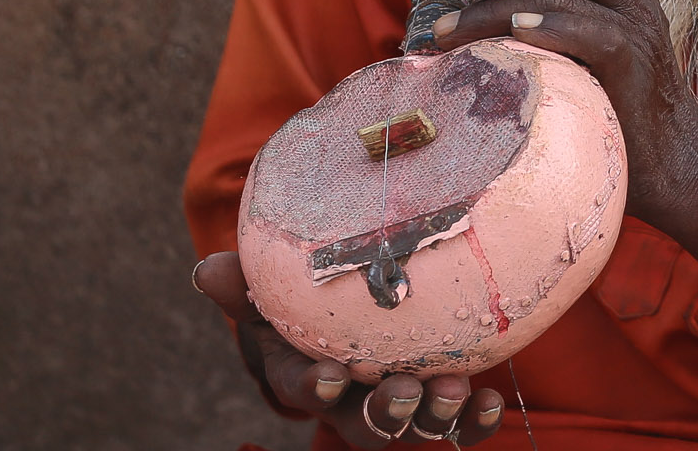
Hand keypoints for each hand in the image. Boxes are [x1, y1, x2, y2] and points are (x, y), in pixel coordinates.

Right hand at [192, 252, 505, 445]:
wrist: (341, 304)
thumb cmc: (297, 298)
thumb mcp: (266, 290)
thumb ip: (241, 283)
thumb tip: (205, 271)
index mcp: (304, 372)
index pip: (302, 388)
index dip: (315, 387)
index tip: (331, 375)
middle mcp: (349, 399)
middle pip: (363, 424)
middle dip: (386, 414)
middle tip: (407, 391)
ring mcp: (394, 401)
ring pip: (412, 426)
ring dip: (435, 415)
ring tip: (456, 391)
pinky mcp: (434, 394)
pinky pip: (456, 421)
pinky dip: (475, 420)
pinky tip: (492, 401)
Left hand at [431, 0, 697, 233]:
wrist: (675, 166)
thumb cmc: (609, 110)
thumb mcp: (572, 53)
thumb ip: (535, 24)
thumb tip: (455, 14)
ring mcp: (636, 23)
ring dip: (497, 6)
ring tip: (448, 28)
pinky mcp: (636, 60)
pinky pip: (592, 34)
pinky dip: (551, 27)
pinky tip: (516, 31)